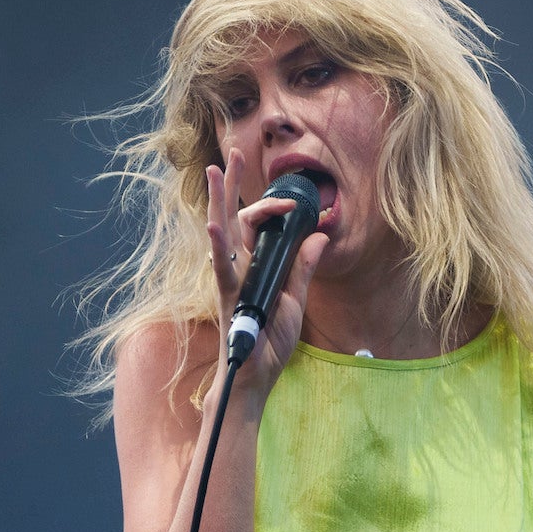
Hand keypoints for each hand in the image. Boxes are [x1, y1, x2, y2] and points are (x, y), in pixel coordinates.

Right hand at [206, 147, 329, 404]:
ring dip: (219, 200)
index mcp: (253, 267)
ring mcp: (229, 281)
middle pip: (232, 218)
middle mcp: (237, 268)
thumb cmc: (268, 345)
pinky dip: (218, 247)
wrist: (254, 378)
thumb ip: (303, 268)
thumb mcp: (295, 300)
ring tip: (216, 170)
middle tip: (232, 153)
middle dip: (231, 186)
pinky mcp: (228, 298)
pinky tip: (213, 225)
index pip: (255, 226)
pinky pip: (221, 269)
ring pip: (222, 233)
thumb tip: (319, 236)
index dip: (271, 205)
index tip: (293, 198)